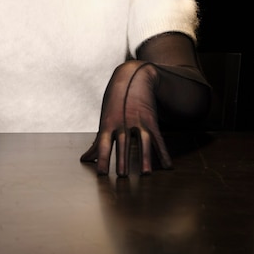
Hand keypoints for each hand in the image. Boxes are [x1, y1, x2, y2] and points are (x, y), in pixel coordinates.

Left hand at [80, 61, 170, 175]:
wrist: (132, 76)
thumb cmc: (114, 101)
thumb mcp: (104, 119)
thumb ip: (97, 142)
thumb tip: (85, 159)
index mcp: (108, 123)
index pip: (103, 143)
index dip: (102, 158)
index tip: (101, 173)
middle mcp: (122, 122)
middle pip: (123, 143)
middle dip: (122, 160)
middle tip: (122, 176)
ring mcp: (138, 120)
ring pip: (142, 141)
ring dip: (144, 157)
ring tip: (146, 174)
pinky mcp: (151, 120)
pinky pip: (158, 138)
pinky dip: (163, 152)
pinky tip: (167, 166)